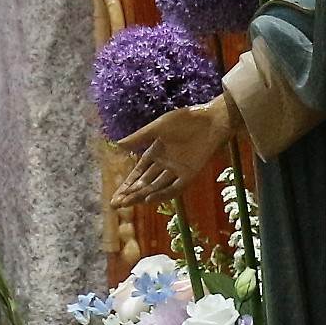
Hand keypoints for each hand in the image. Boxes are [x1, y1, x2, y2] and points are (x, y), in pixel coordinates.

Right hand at [114, 95, 234, 206]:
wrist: (210, 120)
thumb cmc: (185, 119)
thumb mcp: (158, 127)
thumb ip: (139, 137)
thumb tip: (117, 144)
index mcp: (156, 152)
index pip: (138, 173)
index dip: (127, 185)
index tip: (115, 196)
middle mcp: (165, 164)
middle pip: (145, 183)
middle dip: (130, 194)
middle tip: (116, 205)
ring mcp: (177, 171)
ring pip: (156, 187)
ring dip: (142, 195)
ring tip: (127, 203)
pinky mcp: (190, 175)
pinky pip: (174, 188)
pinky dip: (162, 194)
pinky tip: (148, 199)